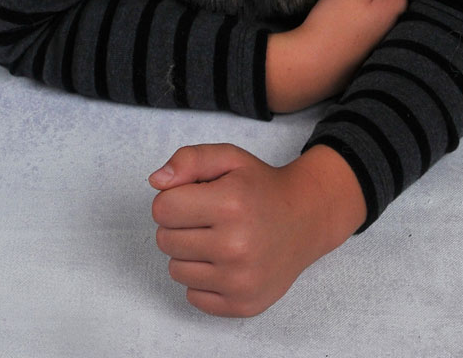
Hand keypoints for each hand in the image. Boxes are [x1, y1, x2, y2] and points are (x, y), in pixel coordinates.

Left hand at [149, 142, 365, 316]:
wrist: (306, 219)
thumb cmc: (261, 187)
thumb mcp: (229, 158)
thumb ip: (189, 160)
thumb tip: (156, 181)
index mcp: (230, 204)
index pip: (162, 208)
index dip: (173, 198)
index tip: (194, 196)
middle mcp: (235, 246)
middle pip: (165, 240)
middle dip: (180, 225)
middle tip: (207, 217)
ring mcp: (239, 280)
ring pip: (175, 270)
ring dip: (189, 253)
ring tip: (216, 238)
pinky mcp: (242, 305)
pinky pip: (192, 296)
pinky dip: (202, 280)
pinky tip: (224, 262)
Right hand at [265, 0, 409, 112]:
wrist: (312, 65)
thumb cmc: (334, 24)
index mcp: (398, 4)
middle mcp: (395, 21)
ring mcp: (382, 36)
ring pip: (372, 4)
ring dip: (358, 3)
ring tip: (340, 11)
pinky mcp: (367, 45)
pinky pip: (364, 21)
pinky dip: (354, 19)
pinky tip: (340, 25)